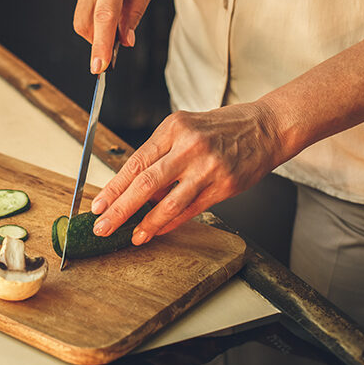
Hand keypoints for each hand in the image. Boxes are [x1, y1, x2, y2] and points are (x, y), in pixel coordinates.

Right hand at [70, 0, 167, 72]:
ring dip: (100, 24)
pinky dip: (98, 8)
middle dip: (99, 40)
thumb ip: (135, 12)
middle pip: (86, 22)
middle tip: (119, 44)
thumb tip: (124, 41)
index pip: (104, 15)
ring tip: (122, 5)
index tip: (99, 66)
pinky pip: (84, 3)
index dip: (101, 44)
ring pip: (83, 16)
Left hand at [90, 103, 283, 243]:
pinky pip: (190, 210)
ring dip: (146, 223)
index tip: (97, 205)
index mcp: (173, 128)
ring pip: (168, 202)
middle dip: (120, 209)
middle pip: (145, 183)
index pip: (135, 162)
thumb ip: (160, 156)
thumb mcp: (185, 129)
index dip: (114, 187)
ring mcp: (208, 168)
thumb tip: (132, 189)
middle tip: (102, 226)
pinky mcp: (224, 186)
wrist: (265, 128)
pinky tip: (156, 230)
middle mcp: (189, 146)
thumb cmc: (220, 129)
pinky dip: (170, 222)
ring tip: (131, 236)